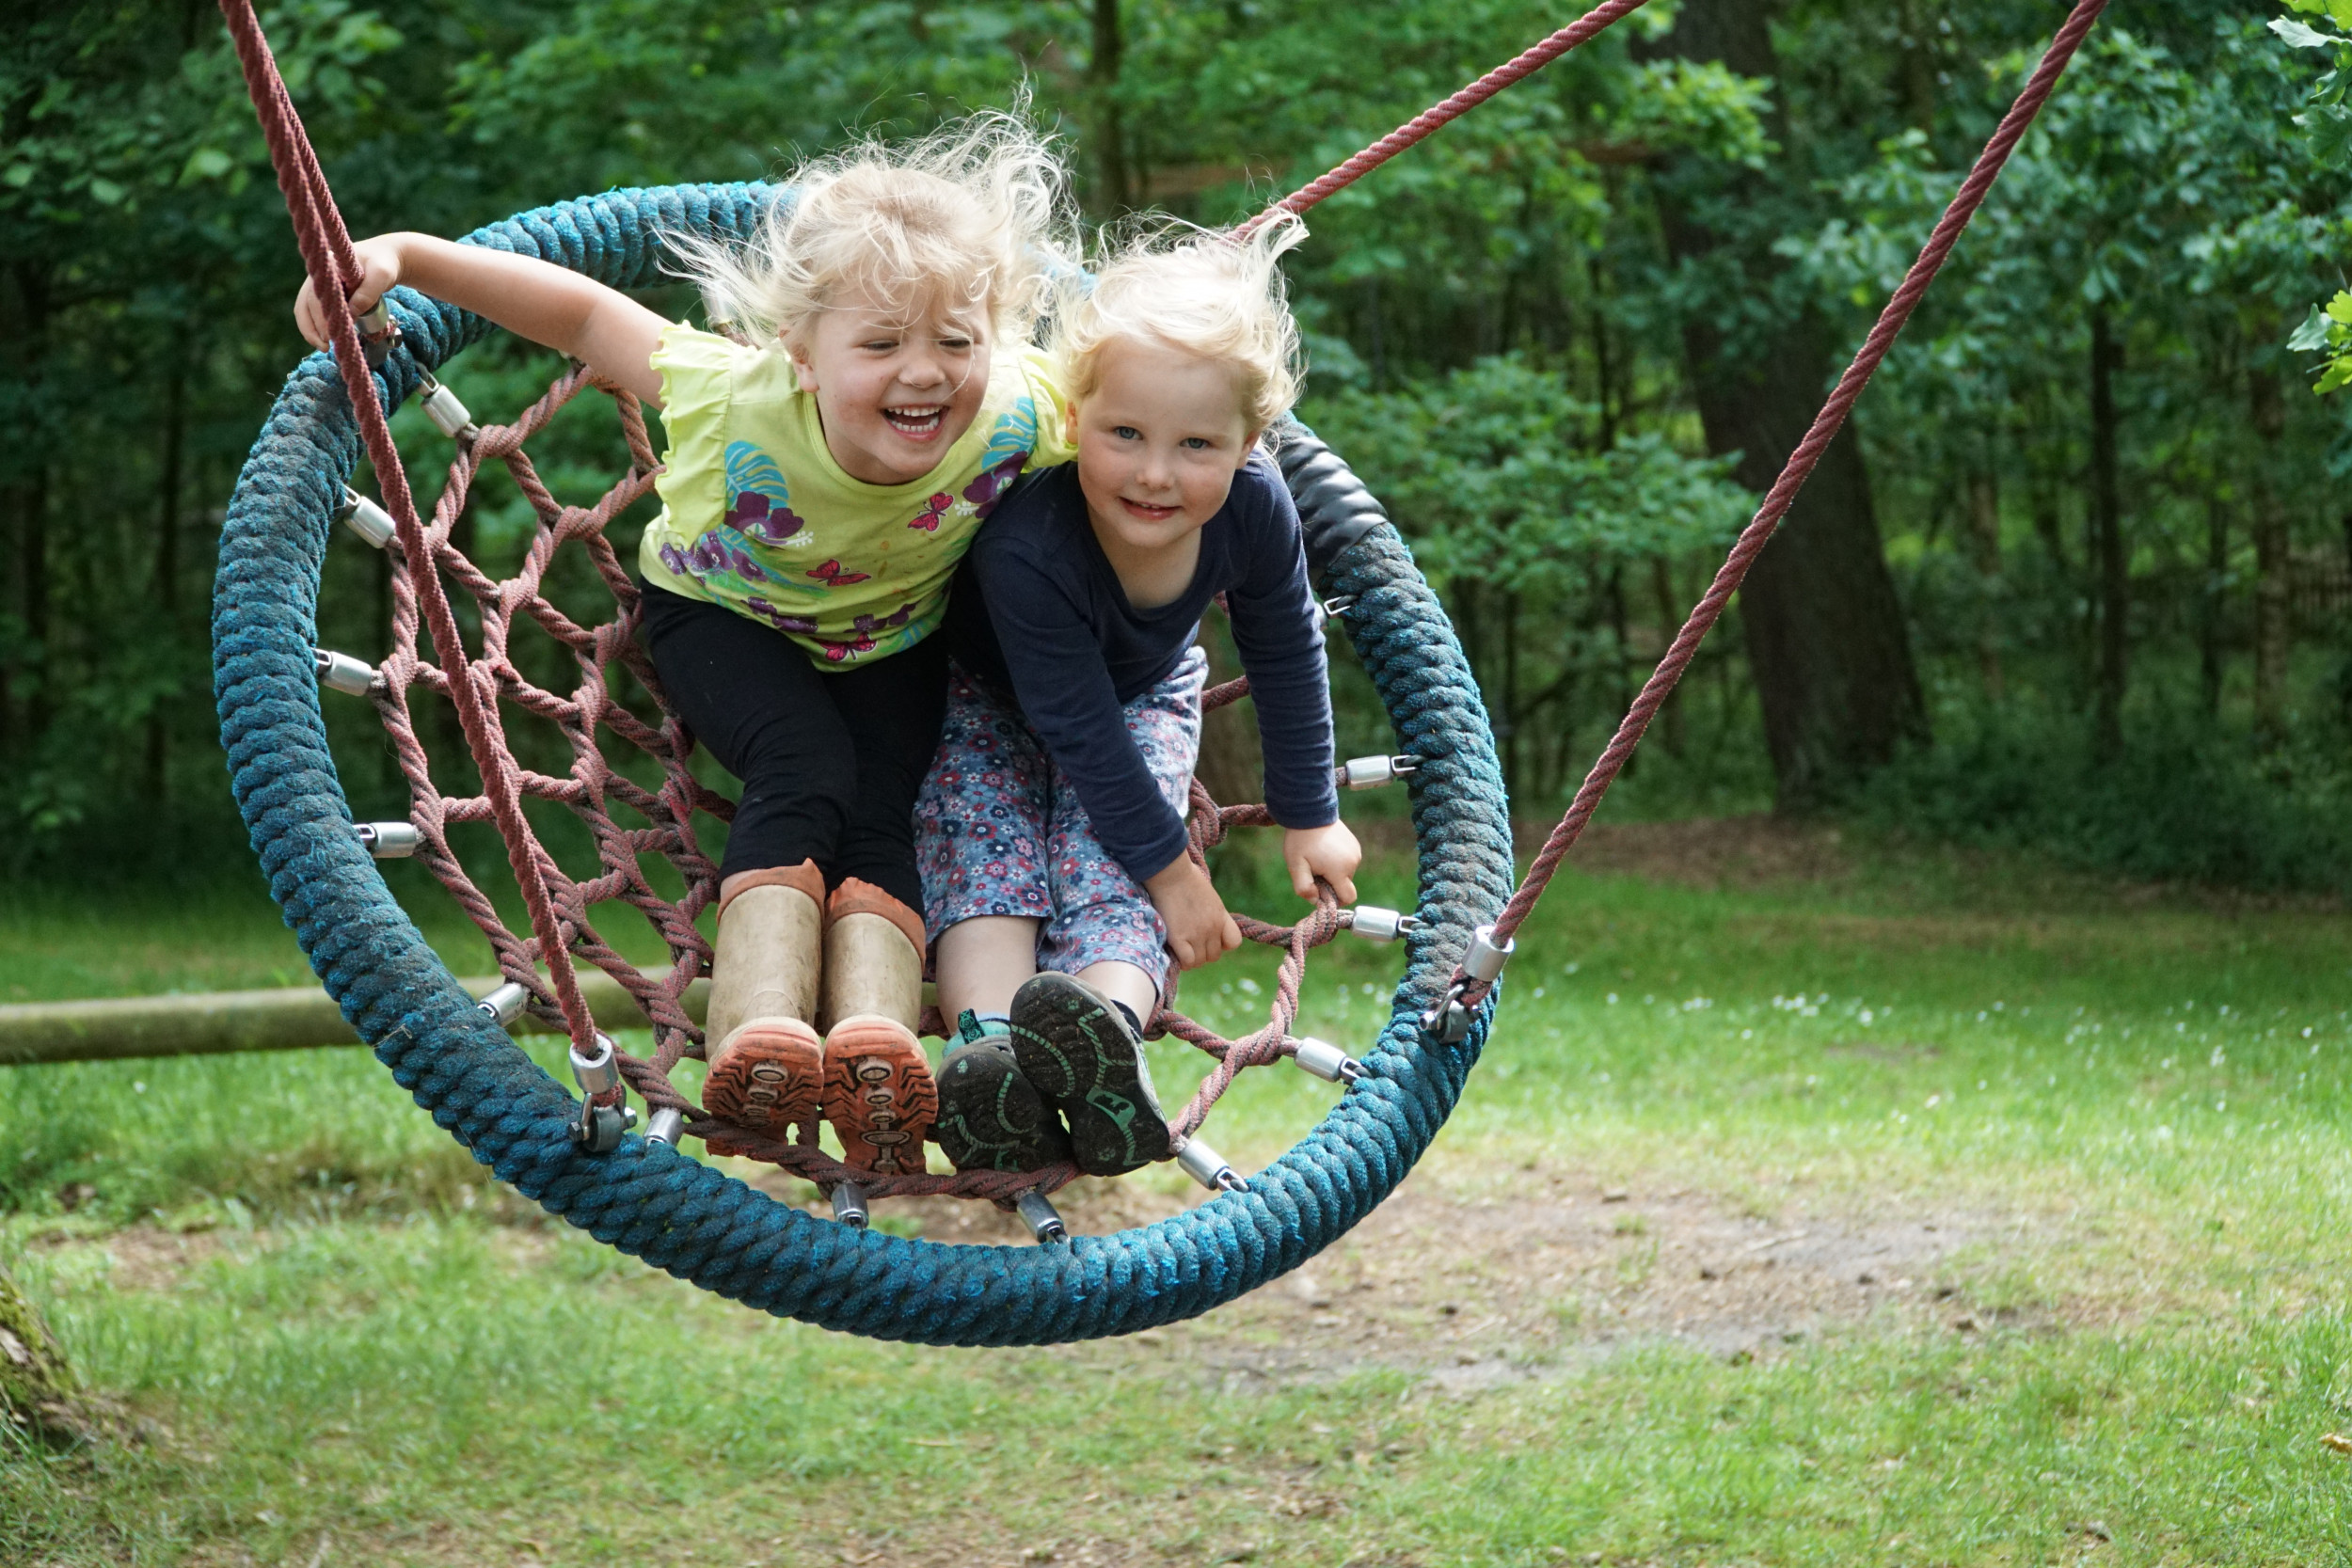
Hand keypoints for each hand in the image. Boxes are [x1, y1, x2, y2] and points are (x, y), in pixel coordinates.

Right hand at [294, 234, 408, 349]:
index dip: (320, 315)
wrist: (386, 260)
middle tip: (327, 346)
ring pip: (305, 308)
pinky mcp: (325, 294)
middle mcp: (319, 275)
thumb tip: (351, 314)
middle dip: (315, 327)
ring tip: (324, 347)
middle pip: (307, 303)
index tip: (329, 334)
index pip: (317, 293)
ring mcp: (320, 284)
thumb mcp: (382, 275)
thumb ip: (368, 293)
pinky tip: (324, 340)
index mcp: (328, 265)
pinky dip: (315, 326)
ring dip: (310, 329)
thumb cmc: (384, 265)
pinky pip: (312, 311)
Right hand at [1144, 854, 1243, 969]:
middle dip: (1202, 953)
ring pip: (1200, 961)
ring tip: (1180, 950)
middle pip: (1213, 956)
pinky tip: (1174, 952)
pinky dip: (1181, 961)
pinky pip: (1187, 961)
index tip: (1209, 939)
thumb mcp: (1207, 894)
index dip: (1222, 944)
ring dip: (1190, 958)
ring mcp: (1197, 934)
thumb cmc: (1184, 876)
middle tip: (1189, 945)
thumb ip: (1209, 910)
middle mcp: (1212, 928)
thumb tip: (1202, 914)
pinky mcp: (1179, 938)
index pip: (1234, 942)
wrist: (1170, 873)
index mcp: (1220, 916)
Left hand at [1282, 820, 1361, 904]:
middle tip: (1313, 868)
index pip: (1347, 897)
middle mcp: (1353, 862)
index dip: (1334, 900)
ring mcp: (1356, 852)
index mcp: (1340, 870)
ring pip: (1346, 873)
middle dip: (1330, 882)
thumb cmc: (1300, 840)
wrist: (1310, 812)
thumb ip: (1304, 887)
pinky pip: (1347, 861)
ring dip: (1333, 871)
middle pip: (1344, 885)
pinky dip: (1337, 861)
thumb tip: (1315, 900)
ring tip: (1318, 856)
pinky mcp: (1355, 844)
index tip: (1319, 889)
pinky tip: (1324, 849)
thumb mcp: (1296, 866)